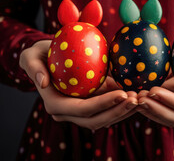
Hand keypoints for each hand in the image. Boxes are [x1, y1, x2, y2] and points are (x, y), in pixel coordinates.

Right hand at [19, 40, 137, 130]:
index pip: (82, 109)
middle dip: (119, 111)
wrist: (46, 57)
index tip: (122, 92)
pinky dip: (125, 105)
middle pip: (97, 120)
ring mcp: (81, 113)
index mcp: (54, 105)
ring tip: (143, 98)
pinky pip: (110, 110)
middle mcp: (68, 114)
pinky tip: (140, 94)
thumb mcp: (30, 56)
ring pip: (106, 118)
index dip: (103, 104)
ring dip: (125, 111)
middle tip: (138, 98)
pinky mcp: (92, 106)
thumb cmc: (39, 54)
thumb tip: (42, 82)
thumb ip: (34, 67)